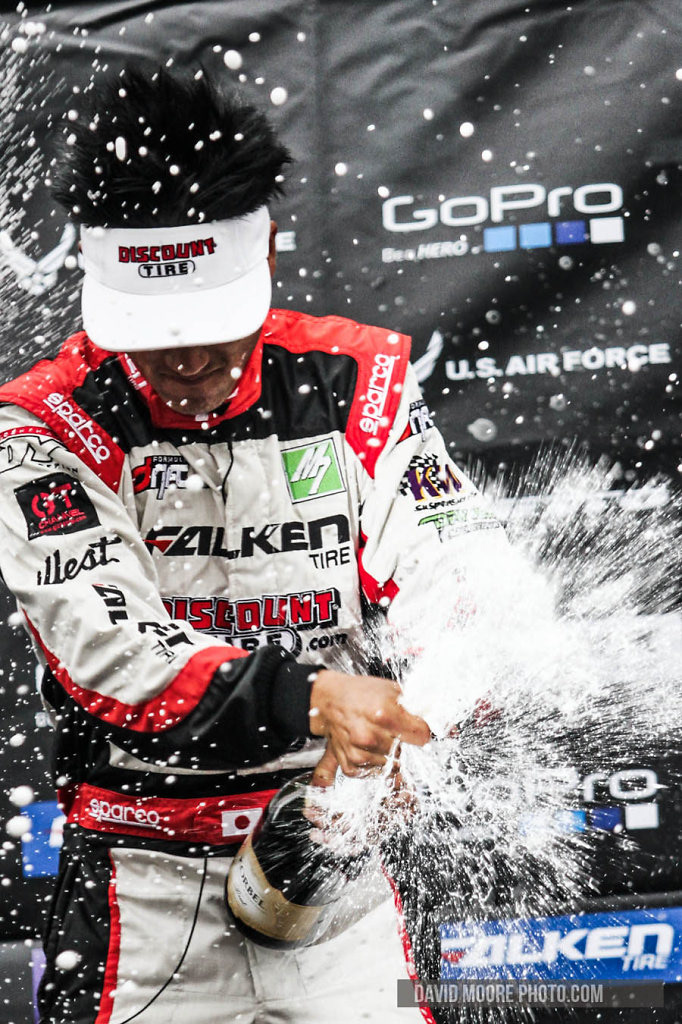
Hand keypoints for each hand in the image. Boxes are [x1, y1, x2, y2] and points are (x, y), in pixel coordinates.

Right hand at [308, 670, 429, 776]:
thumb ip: (416, 705)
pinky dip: (376, 761)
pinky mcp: (351, 766)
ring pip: (394, 763)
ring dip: (390, 752)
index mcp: (383, 714)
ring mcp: (359, 753)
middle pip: (408, 750)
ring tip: (378, 735)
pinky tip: (369, 746)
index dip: (422, 730)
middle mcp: (370, 736)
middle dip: (404, 740)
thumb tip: (442, 721)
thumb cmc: (359, 693)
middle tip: (392, 728)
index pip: (422, 735)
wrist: (328, 700)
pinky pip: (376, 772)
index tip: (418, 726)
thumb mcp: (391, 689)